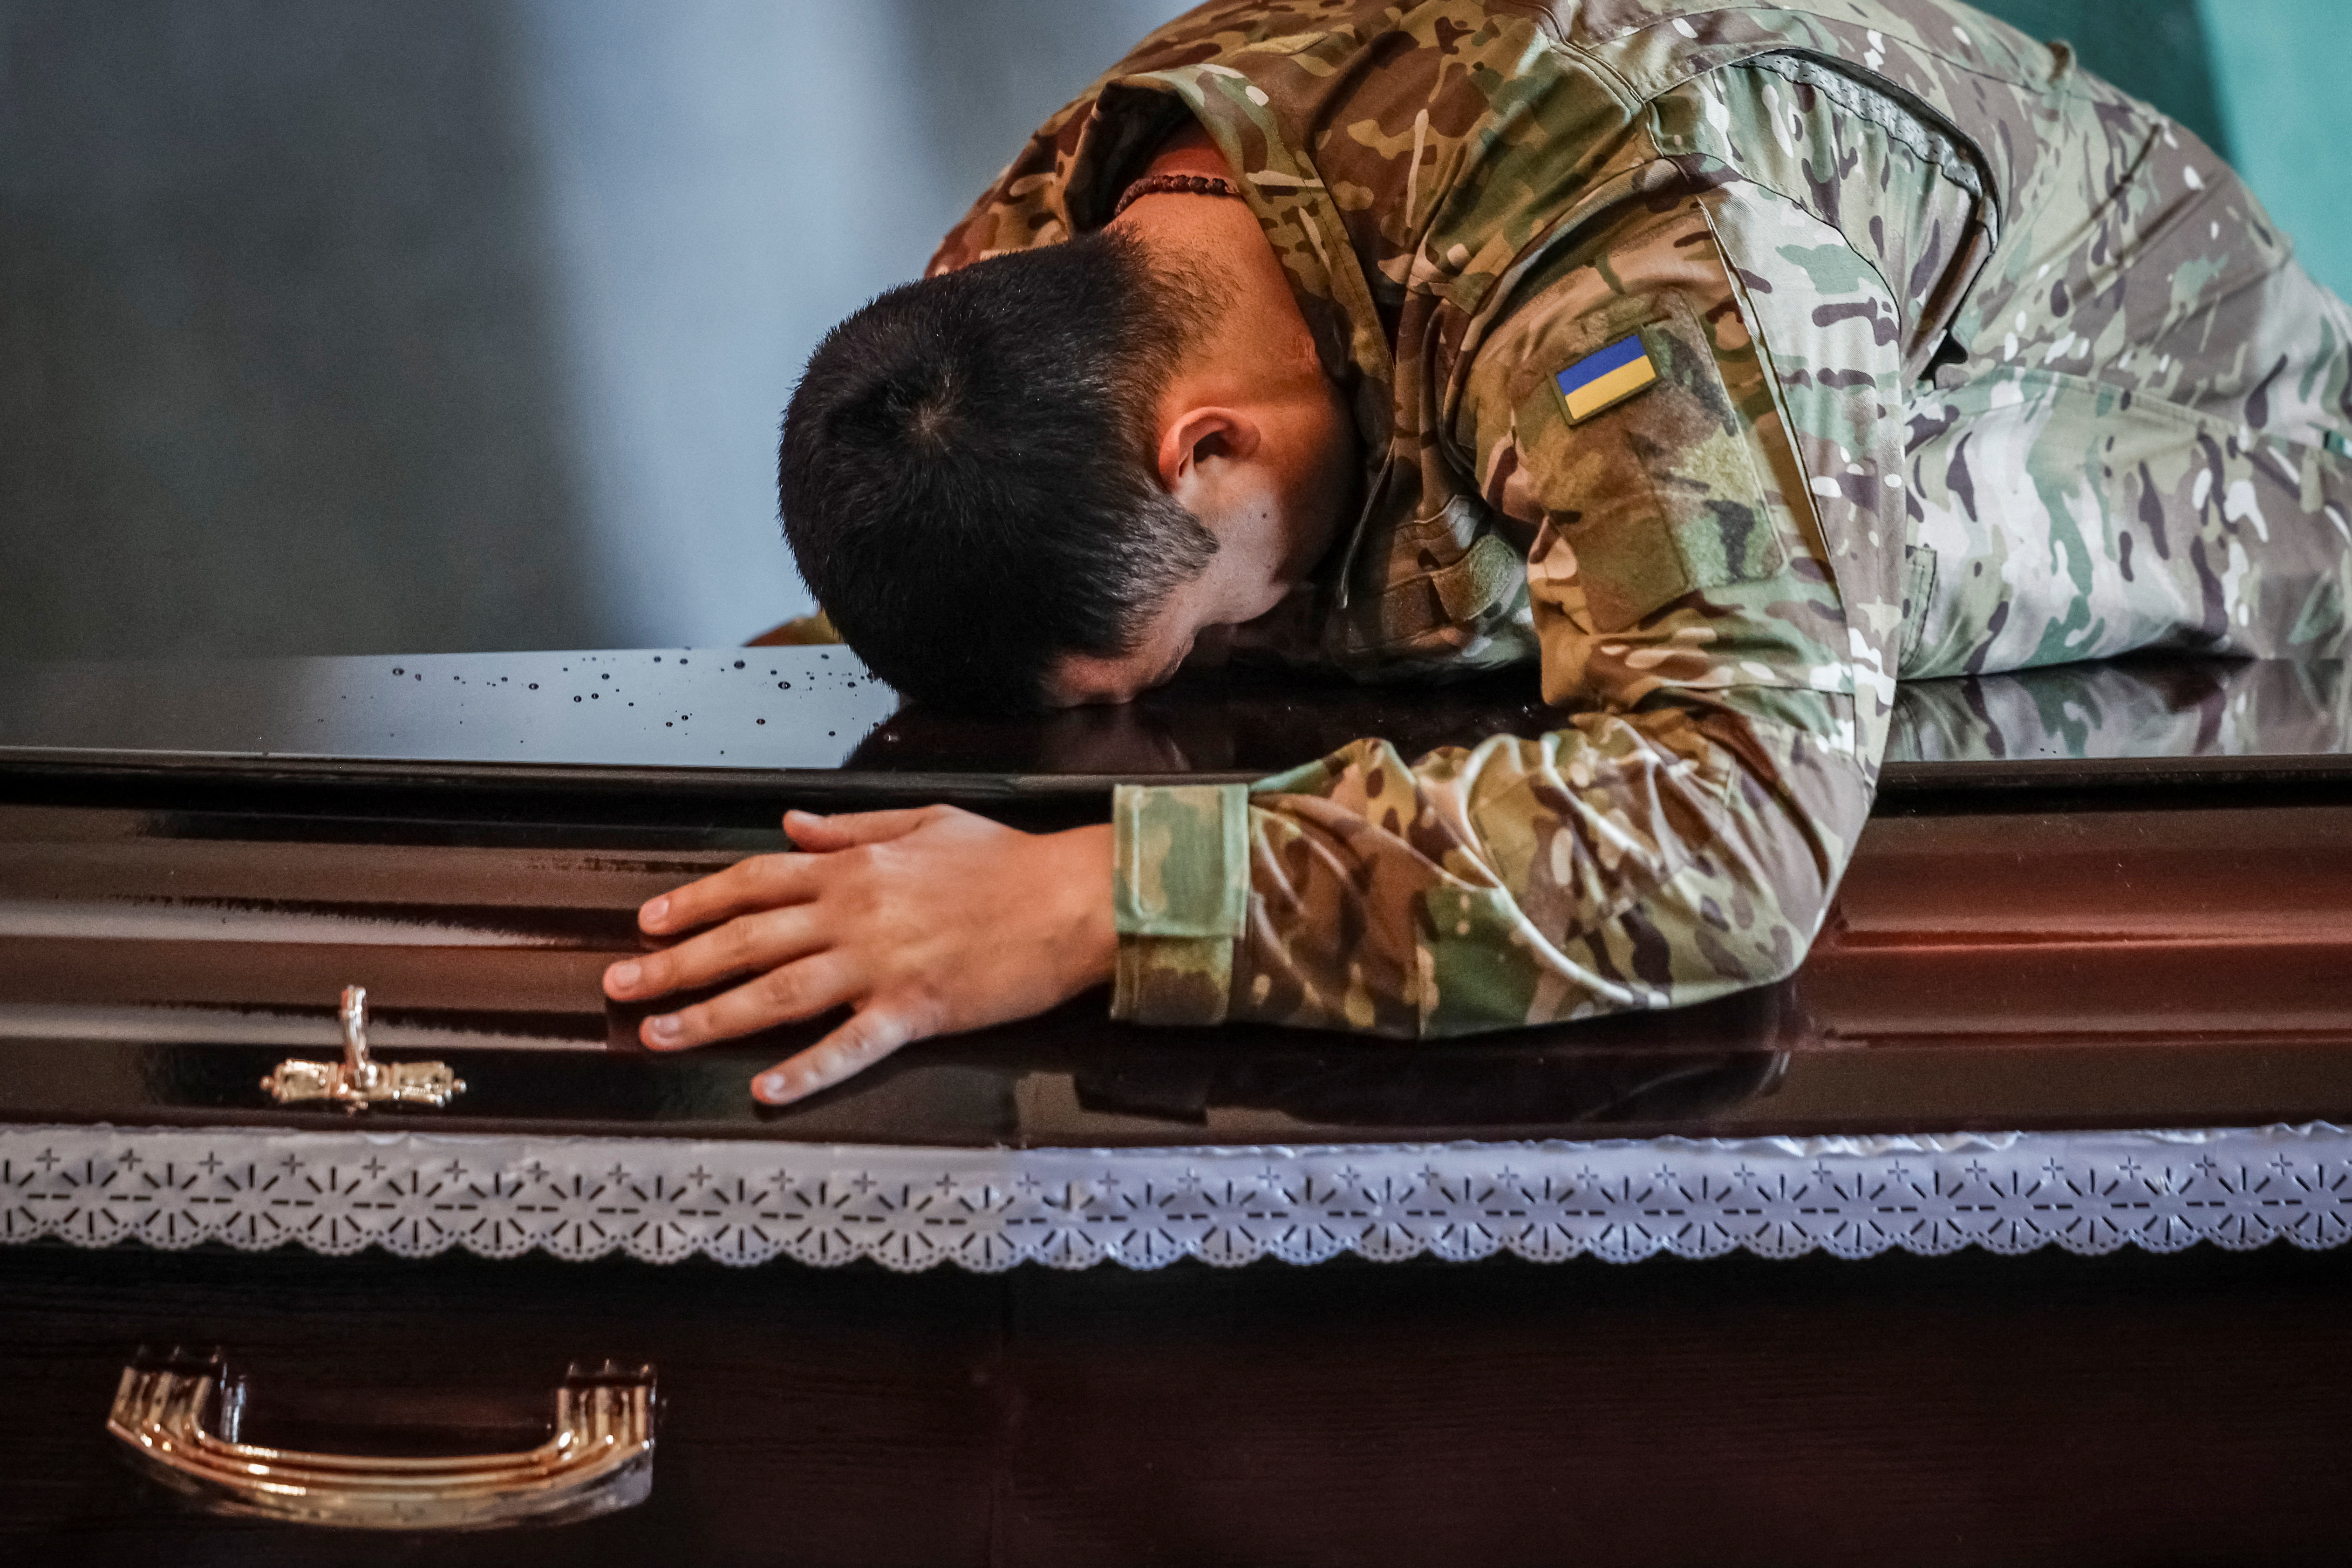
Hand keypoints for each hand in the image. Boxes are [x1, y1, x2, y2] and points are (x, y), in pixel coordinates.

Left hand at [601, 807, 1115, 1104]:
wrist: (1074, 898)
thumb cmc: (1009, 863)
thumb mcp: (925, 822)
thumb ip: (850, 827)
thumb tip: (790, 825)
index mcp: (855, 867)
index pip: (754, 881)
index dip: (696, 901)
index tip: (651, 922)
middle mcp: (855, 913)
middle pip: (746, 938)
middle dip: (676, 963)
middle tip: (623, 984)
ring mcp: (882, 963)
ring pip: (778, 991)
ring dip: (713, 1016)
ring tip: (661, 1034)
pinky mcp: (916, 1008)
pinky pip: (850, 1044)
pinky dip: (806, 1069)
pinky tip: (766, 1090)